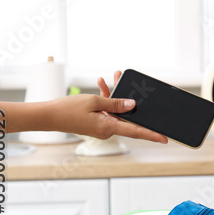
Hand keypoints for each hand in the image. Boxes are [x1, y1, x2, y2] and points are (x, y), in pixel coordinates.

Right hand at [40, 93, 167, 143]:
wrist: (48, 116)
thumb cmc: (68, 110)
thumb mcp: (95, 102)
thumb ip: (116, 103)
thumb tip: (133, 105)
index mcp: (109, 127)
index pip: (136, 131)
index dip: (152, 135)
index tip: (165, 138)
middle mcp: (107, 129)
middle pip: (127, 116)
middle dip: (132, 100)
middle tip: (138, 86)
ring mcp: (102, 127)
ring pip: (117, 110)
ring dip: (116, 94)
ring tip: (115, 76)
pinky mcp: (96, 123)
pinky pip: (107, 111)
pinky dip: (107, 99)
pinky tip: (104, 84)